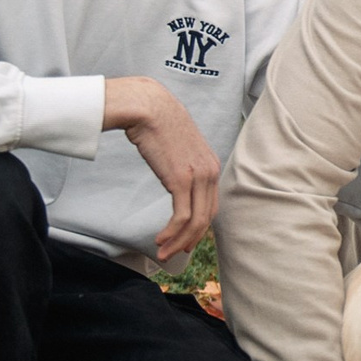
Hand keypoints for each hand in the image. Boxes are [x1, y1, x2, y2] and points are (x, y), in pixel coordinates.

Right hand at [103, 76, 220, 262]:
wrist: (148, 106)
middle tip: (173, 254)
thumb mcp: (178, 146)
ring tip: (163, 253)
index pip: (211, 205)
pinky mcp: (181, 179)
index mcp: (211, 165)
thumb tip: (174, 173)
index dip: (200, 228)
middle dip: (190, 240)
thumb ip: (182, 163)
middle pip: (207, 218)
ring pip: (195, 221)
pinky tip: (160, 239)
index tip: (185, 240)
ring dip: (178, 242)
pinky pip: (182, 216)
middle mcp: (210, 172)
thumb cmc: (157, 123)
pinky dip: (171, 232)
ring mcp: (198, 176)